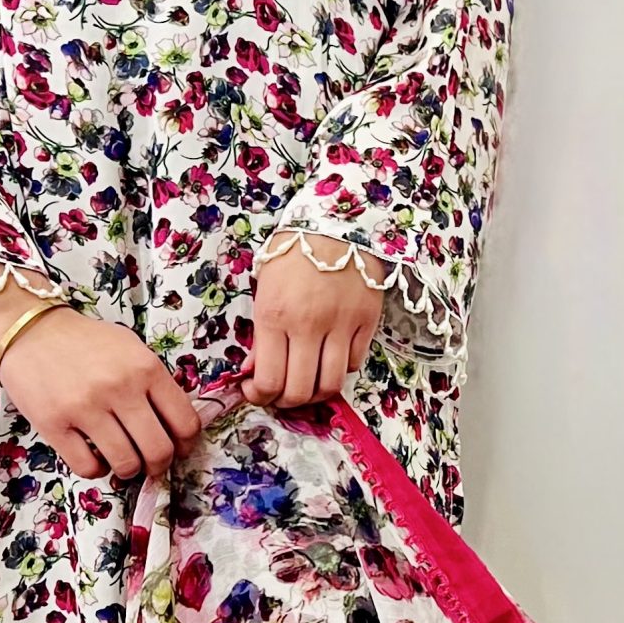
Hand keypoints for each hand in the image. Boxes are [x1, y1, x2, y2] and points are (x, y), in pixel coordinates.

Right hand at [0, 268, 201, 478]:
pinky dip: (97, 470)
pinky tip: (95, 458)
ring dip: (129, 470)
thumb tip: (176, 425)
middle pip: (159, 450)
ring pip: (125, 463)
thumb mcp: (132, 349)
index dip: (187, 445)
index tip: (180, 450)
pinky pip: (87, 467)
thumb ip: (155, 382)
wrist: (30, 330)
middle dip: (160, 465)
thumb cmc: (86, 341)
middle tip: (152, 464)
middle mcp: (120, 389)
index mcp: (146, 368)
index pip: (185, 422)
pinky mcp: (54, 425)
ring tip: (123, 462)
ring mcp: (86, 408)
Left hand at [242, 232, 386, 406]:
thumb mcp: (264, 288)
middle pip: (300, 391)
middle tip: (281, 393)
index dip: (259, 397)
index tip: (255, 390)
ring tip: (307, 384)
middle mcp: (308, 326)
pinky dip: (340, 368)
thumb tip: (257, 371)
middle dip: (285, 401)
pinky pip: (354, 363)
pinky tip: (329, 357)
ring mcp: (342, 325)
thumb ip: (260, 333)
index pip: (268, 381)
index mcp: (274, 315)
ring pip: (331, 385)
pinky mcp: (367, 322)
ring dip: (316, 393)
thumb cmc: (292, 251)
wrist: (336, 221)